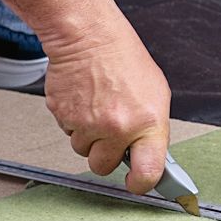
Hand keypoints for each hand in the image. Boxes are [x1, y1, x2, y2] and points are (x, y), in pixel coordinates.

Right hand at [43, 19, 170, 194]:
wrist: (90, 37)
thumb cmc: (124, 60)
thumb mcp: (155, 94)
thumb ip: (152, 129)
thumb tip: (151, 157)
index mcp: (148, 122)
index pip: (148, 172)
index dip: (141, 184)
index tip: (136, 183)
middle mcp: (117, 127)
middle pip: (103, 166)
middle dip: (105, 153)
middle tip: (110, 131)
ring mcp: (88, 123)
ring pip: (82, 150)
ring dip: (88, 136)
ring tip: (97, 107)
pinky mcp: (64, 116)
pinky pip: (67, 132)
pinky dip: (74, 121)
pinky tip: (84, 99)